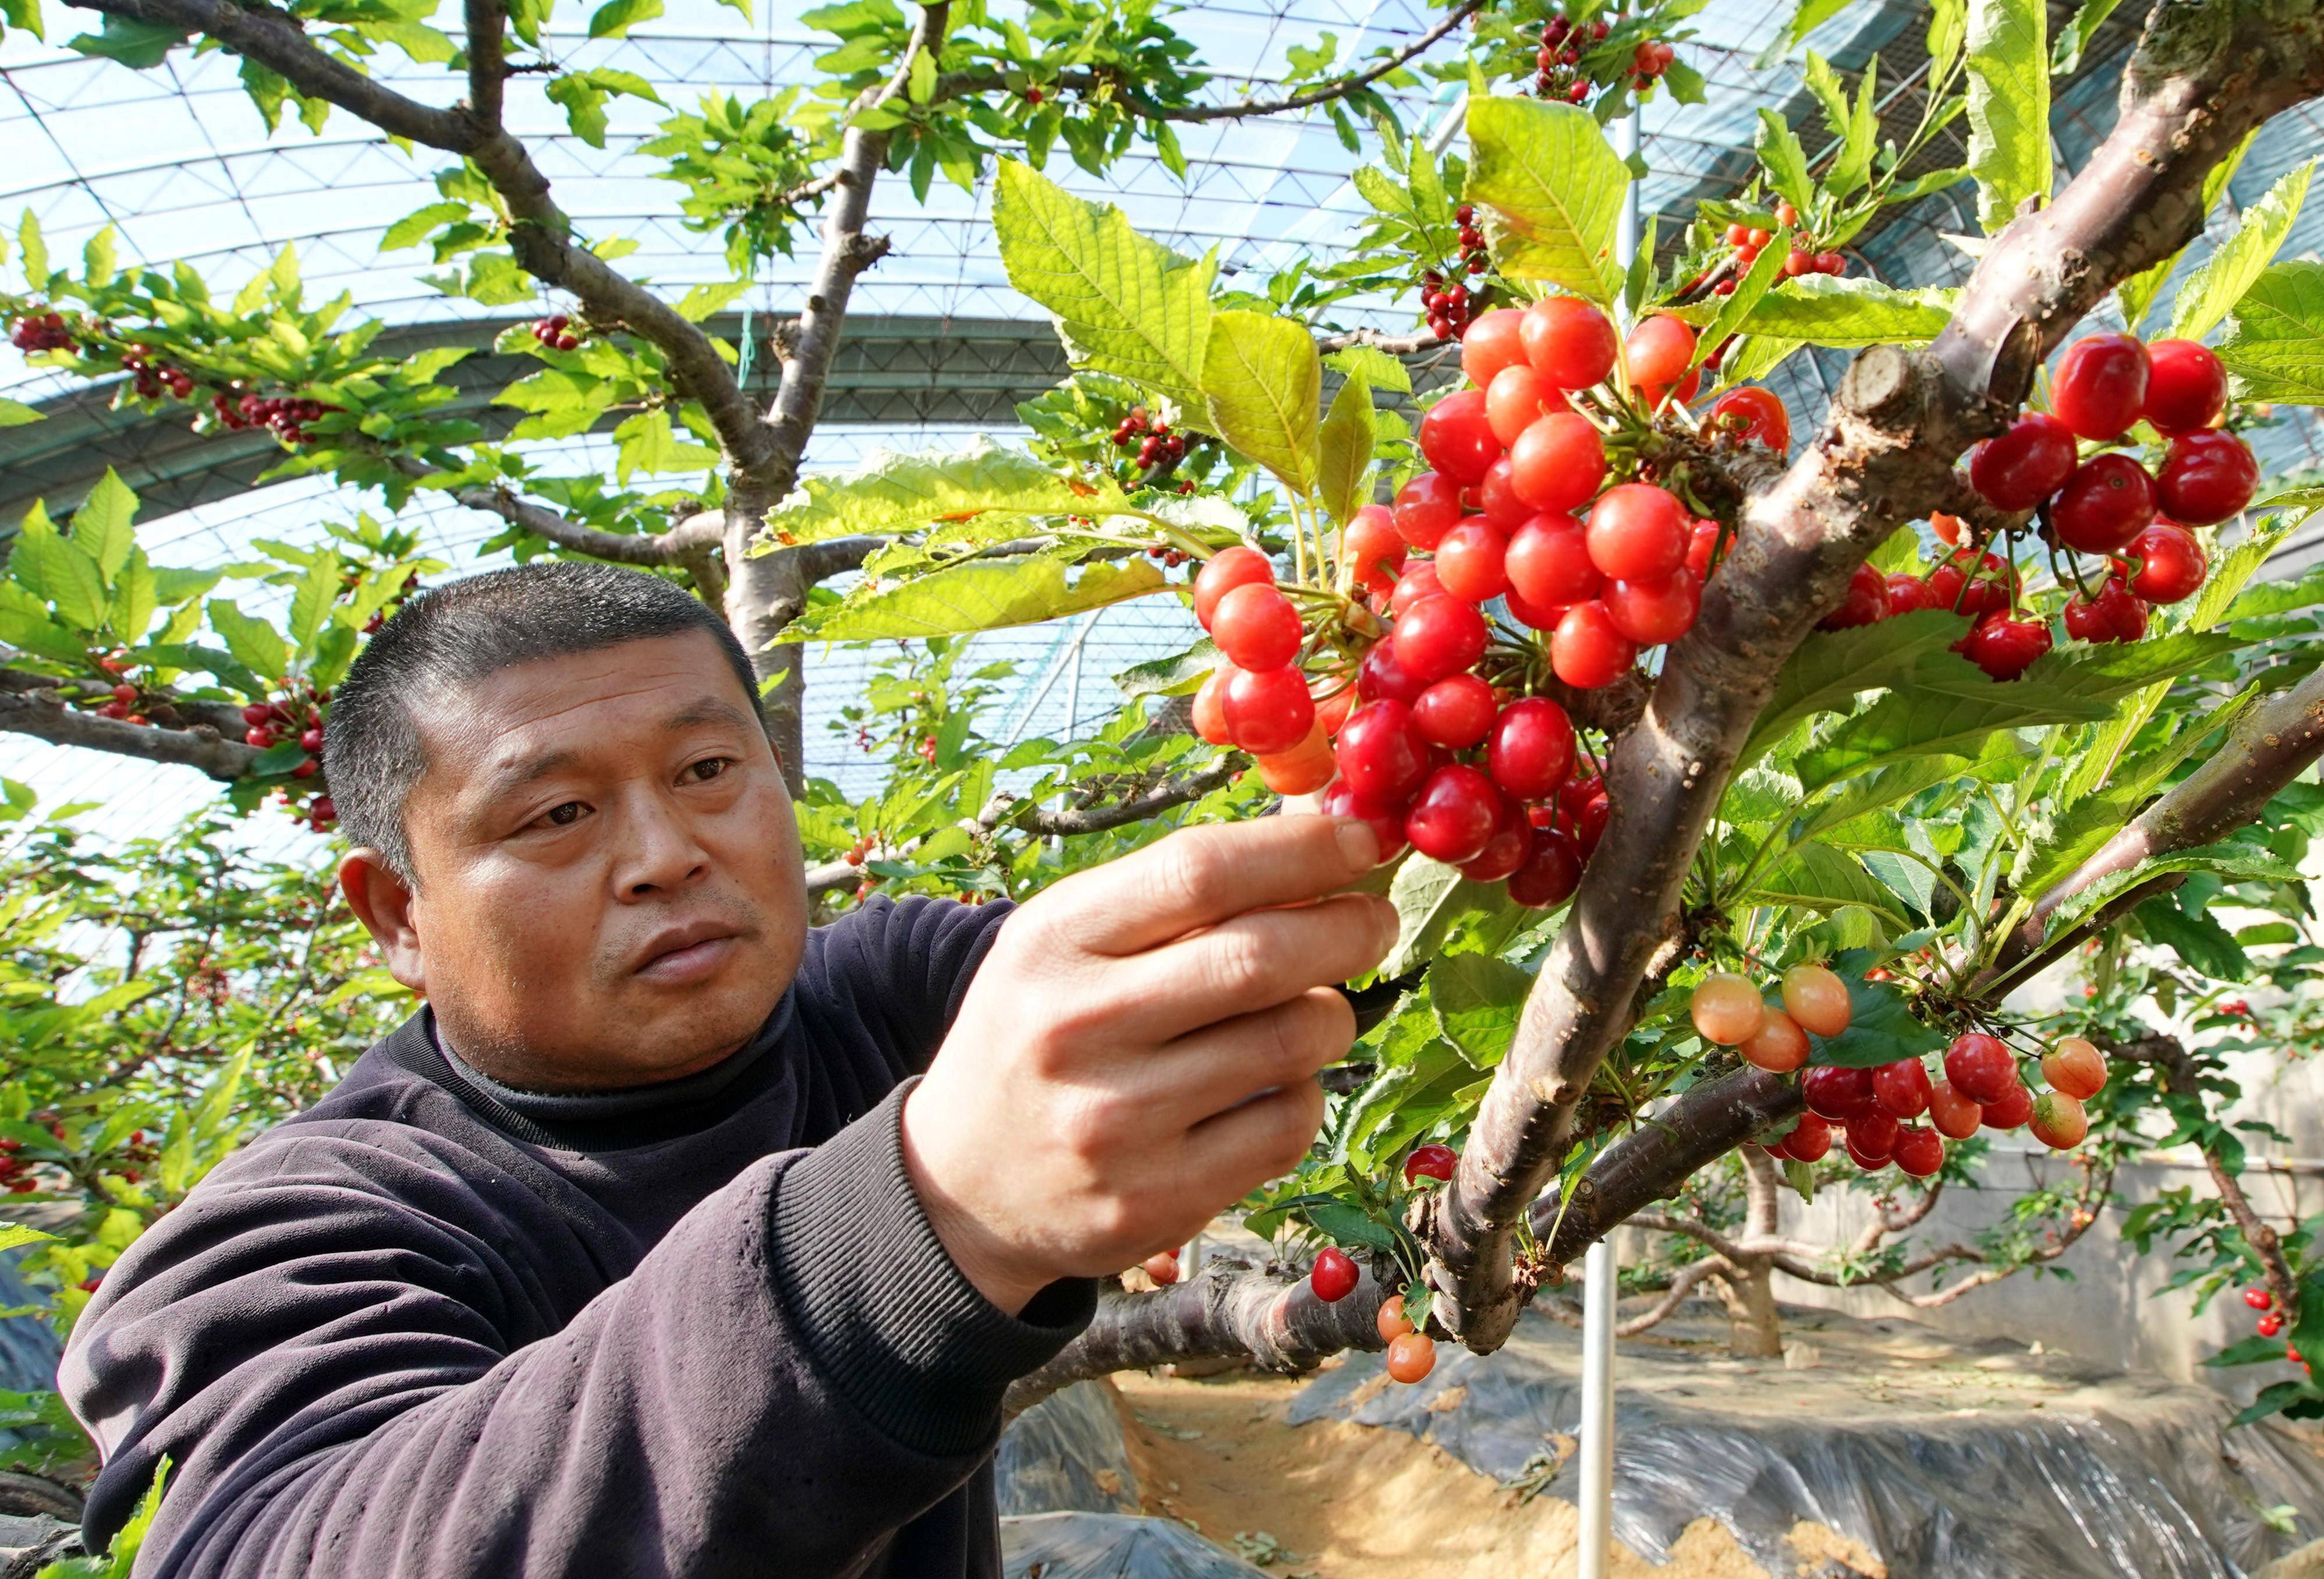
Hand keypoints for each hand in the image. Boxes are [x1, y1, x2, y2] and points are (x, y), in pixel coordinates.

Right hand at [901, 816, 1394, 1313]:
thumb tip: (1318, 840)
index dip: (1298, 850)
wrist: (965, 1185)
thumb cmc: (1041, 1033)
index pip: (1196, 872)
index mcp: (1052, 942)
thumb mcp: (1067, 945)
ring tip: (1312, 1007)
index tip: (1358, 839)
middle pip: (1259, 958)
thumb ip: (1172, 896)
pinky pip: (1288, 1125)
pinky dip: (1303, 1093)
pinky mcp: (1158, 1199)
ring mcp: (1117, 1123)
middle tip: (1374, 920)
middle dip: (1346, 928)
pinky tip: (1272, 1086)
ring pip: (1291, 1042)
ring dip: (1330, 1014)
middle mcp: (1077, 1029)